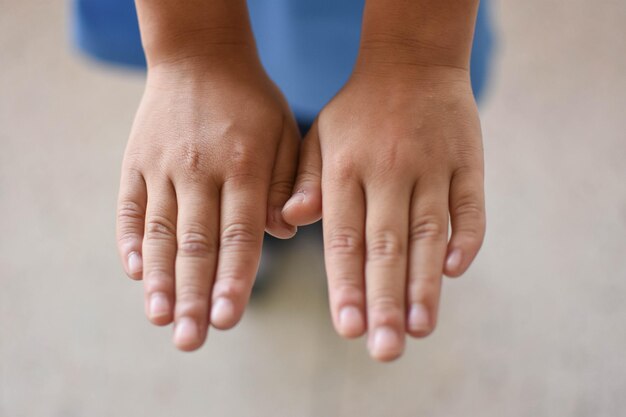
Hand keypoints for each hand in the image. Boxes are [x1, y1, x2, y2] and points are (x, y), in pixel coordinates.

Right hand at [116, 57, 299, 350]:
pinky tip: (135, 272)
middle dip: (194, 295)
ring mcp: (164, 164)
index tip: (227, 319)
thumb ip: (287, 184)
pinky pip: (129, 206)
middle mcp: (202, 168)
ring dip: (160, 278)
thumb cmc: (253, 103)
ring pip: (161, 230)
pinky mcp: (136, 160)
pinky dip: (130, 240)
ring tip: (160, 317)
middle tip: (191, 340)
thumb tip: (285, 233)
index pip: (240, 235)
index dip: (233, 280)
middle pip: (198, 243)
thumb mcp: (285, 134)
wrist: (200, 55)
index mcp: (246, 165)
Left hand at [282, 67, 485, 360]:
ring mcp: (431, 165)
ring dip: (426, 283)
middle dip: (386, 300)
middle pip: (387, 245)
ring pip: (430, 232)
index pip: (344, 238)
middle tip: (385, 349)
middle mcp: (388, 171)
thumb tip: (292, 220)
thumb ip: (305, 180)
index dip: (347, 285)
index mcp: (345, 168)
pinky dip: (467, 239)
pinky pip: (470, 205)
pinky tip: (456, 272)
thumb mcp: (319, 136)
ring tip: (420, 329)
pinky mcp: (467, 160)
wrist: (412, 60)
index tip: (349, 329)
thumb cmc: (357, 110)